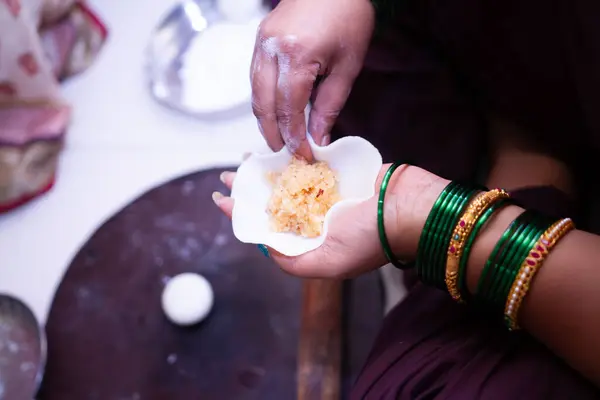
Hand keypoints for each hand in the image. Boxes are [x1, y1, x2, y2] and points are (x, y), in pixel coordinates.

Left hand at [213, 164, 447, 278]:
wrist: (409, 204)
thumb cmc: (372, 237)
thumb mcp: (328, 262)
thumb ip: (293, 260)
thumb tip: (264, 245)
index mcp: (311, 243)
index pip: (268, 230)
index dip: (243, 216)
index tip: (222, 201)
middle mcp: (315, 220)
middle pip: (274, 204)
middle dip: (249, 191)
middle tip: (228, 178)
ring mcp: (326, 195)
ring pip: (288, 182)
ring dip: (266, 172)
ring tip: (246, 162)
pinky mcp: (337, 174)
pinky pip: (307, 165)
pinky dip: (289, 158)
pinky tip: (273, 151)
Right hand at [251, 0, 374, 159]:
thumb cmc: (348, 16)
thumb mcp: (347, 66)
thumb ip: (330, 105)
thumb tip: (318, 138)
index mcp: (296, 55)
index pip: (289, 110)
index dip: (295, 137)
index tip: (304, 155)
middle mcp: (271, 50)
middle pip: (264, 105)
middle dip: (273, 134)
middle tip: (286, 154)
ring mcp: (261, 43)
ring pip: (255, 93)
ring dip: (265, 119)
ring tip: (279, 139)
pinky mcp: (260, 39)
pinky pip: (255, 77)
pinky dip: (263, 99)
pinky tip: (274, 112)